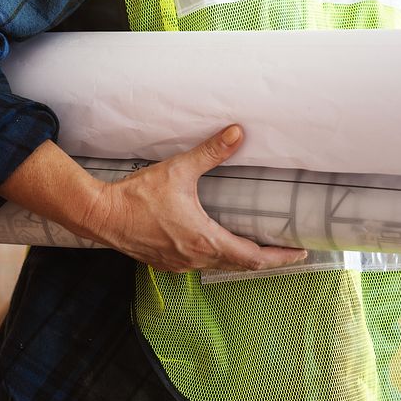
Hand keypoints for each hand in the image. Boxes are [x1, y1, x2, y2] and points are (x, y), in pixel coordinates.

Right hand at [79, 125, 307, 272]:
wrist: (100, 215)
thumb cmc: (137, 197)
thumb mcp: (178, 170)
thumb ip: (211, 153)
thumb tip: (238, 133)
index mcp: (205, 240)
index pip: (253, 257)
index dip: (280, 256)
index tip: (300, 252)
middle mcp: (195, 258)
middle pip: (240, 265)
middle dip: (265, 258)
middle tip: (284, 249)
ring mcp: (178, 264)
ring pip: (218, 266)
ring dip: (238, 259)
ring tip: (253, 246)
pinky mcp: (163, 262)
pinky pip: (197, 265)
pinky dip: (214, 258)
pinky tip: (212, 245)